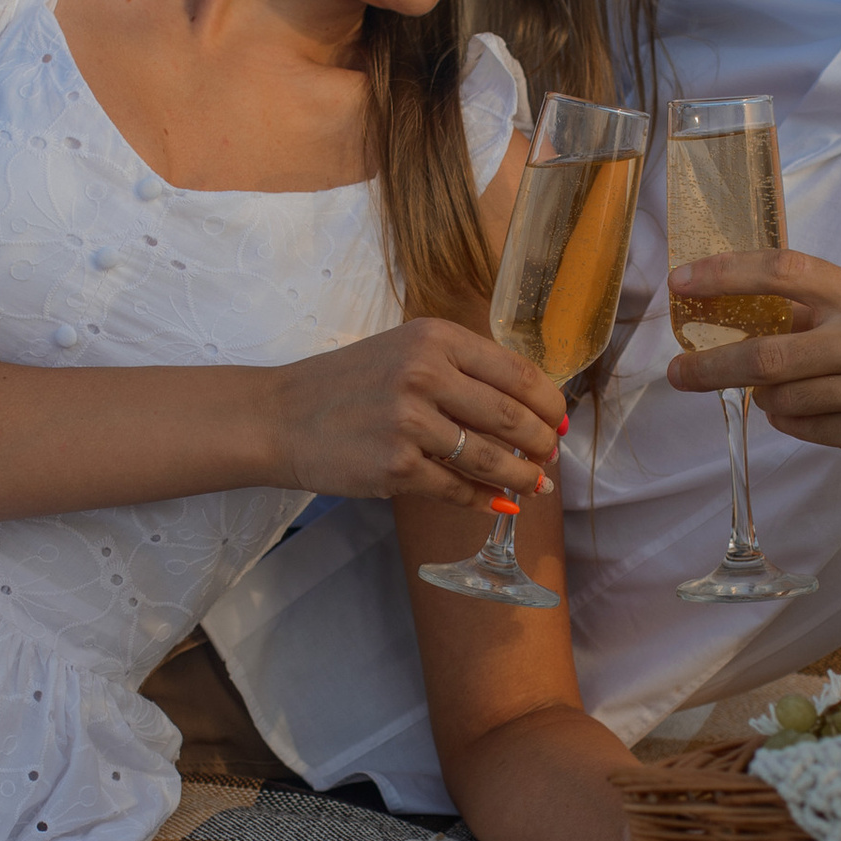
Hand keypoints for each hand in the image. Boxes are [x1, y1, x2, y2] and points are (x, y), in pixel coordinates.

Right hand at [271, 318, 563, 513]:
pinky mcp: (396, 466)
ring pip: (490, 457)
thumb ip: (461, 370)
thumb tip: (529, 407)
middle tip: (550, 458)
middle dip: (542, 443)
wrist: (280, 415)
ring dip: (521, 477)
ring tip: (534, 486)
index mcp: (435, 338)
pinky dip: (482, 499)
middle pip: (512, 416)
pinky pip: (456, 488)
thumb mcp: (405, 352)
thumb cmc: (348, 385)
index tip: (560, 422)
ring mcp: (410, 422)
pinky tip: (496, 502)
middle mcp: (425, 373)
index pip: (517, 372)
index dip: (550, 403)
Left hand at [665, 250, 840, 493]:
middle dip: (711, 366)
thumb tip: (737, 306)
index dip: (726, 274)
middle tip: (678, 371)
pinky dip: (789, 420)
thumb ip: (819, 308)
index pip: (784, 273)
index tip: (683, 283)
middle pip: (766, 353)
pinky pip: (799, 427)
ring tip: (781, 391)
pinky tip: (810, 411)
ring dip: (763, 398)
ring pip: (778, 398)